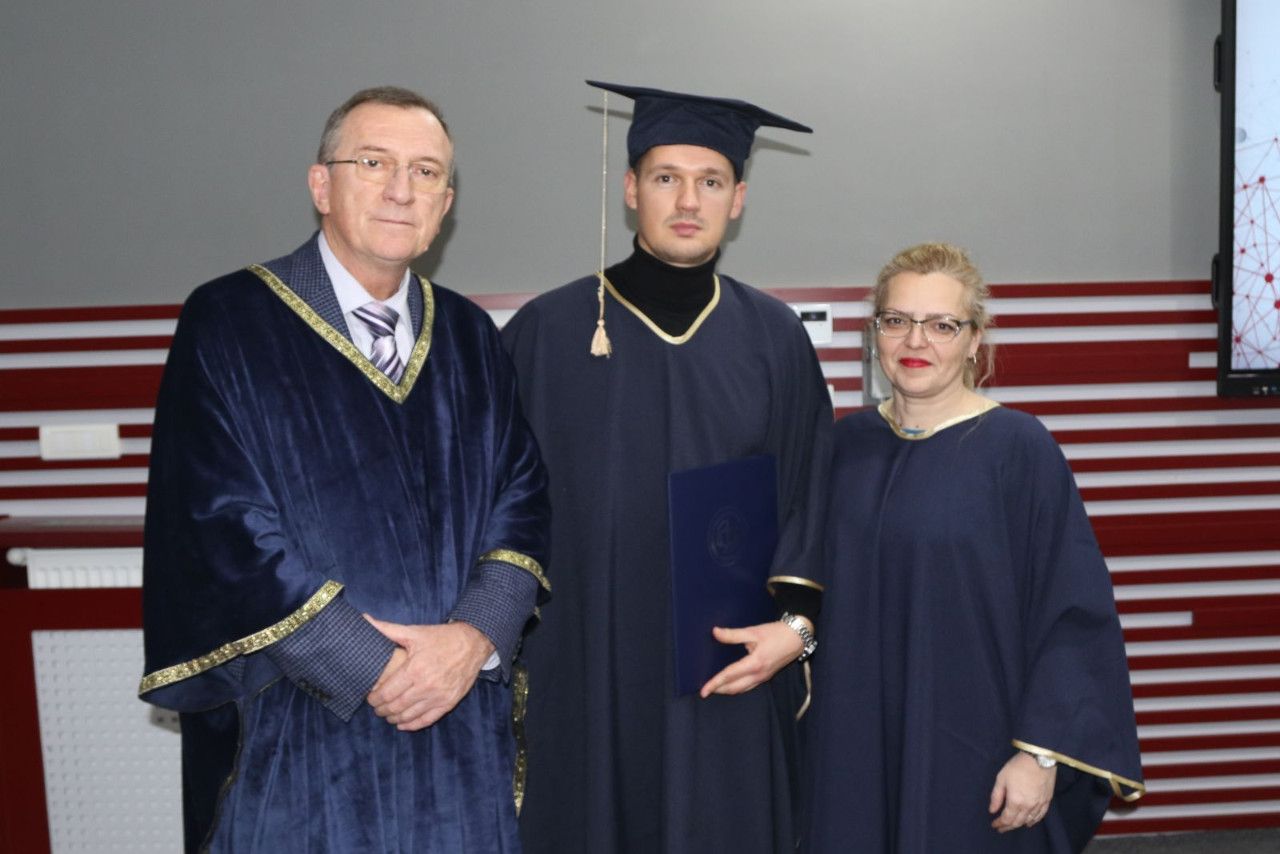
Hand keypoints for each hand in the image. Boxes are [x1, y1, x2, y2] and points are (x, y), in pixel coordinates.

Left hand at [364, 615, 494, 730]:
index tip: (370, 698)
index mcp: (415, 669)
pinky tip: (403, 723)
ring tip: (387, 715)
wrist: (473, 642)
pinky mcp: (449, 702)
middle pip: (396, 707)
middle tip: (376, 708)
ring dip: (394, 718)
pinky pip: (427, 720)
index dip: (374, 699)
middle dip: (381, 710)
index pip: (387, 693)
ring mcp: (439, 696)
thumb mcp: (414, 632)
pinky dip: (412, 725)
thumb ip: (387, 629)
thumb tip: (364, 620)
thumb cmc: (441, 637)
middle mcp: (426, 686)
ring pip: (409, 716)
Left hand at [698, 619, 805, 698]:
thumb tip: (715, 632)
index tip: (703, 690)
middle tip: (704, 689)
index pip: (729, 675)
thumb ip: (733, 635)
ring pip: (741, 689)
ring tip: (714, 688)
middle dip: (718, 689)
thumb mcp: (753, 631)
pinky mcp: (766, 676)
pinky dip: (737, 688)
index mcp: (755, 663)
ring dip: (727, 690)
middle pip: (734, 687)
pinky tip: (730, 684)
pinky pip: (748, 687)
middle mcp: (759, 674)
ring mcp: (763, 677)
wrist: (797, 637)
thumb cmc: (776, 633)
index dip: (715, 683)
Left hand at [989, 752, 1056, 831]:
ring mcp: (1039, 804)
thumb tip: (992, 810)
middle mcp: (1028, 806)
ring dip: (1019, 825)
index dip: (999, 824)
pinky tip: (1029, 822)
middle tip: (1001, 828)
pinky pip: (1040, 815)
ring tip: (1012, 826)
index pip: (1007, 819)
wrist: (1039, 758)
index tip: (994, 825)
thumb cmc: (1018, 766)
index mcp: (1015, 802)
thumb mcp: (1001, 779)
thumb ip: (996, 796)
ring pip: (1028, 820)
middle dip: (1008, 827)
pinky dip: (1033, 821)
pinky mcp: (1047, 800)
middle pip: (1017, 822)